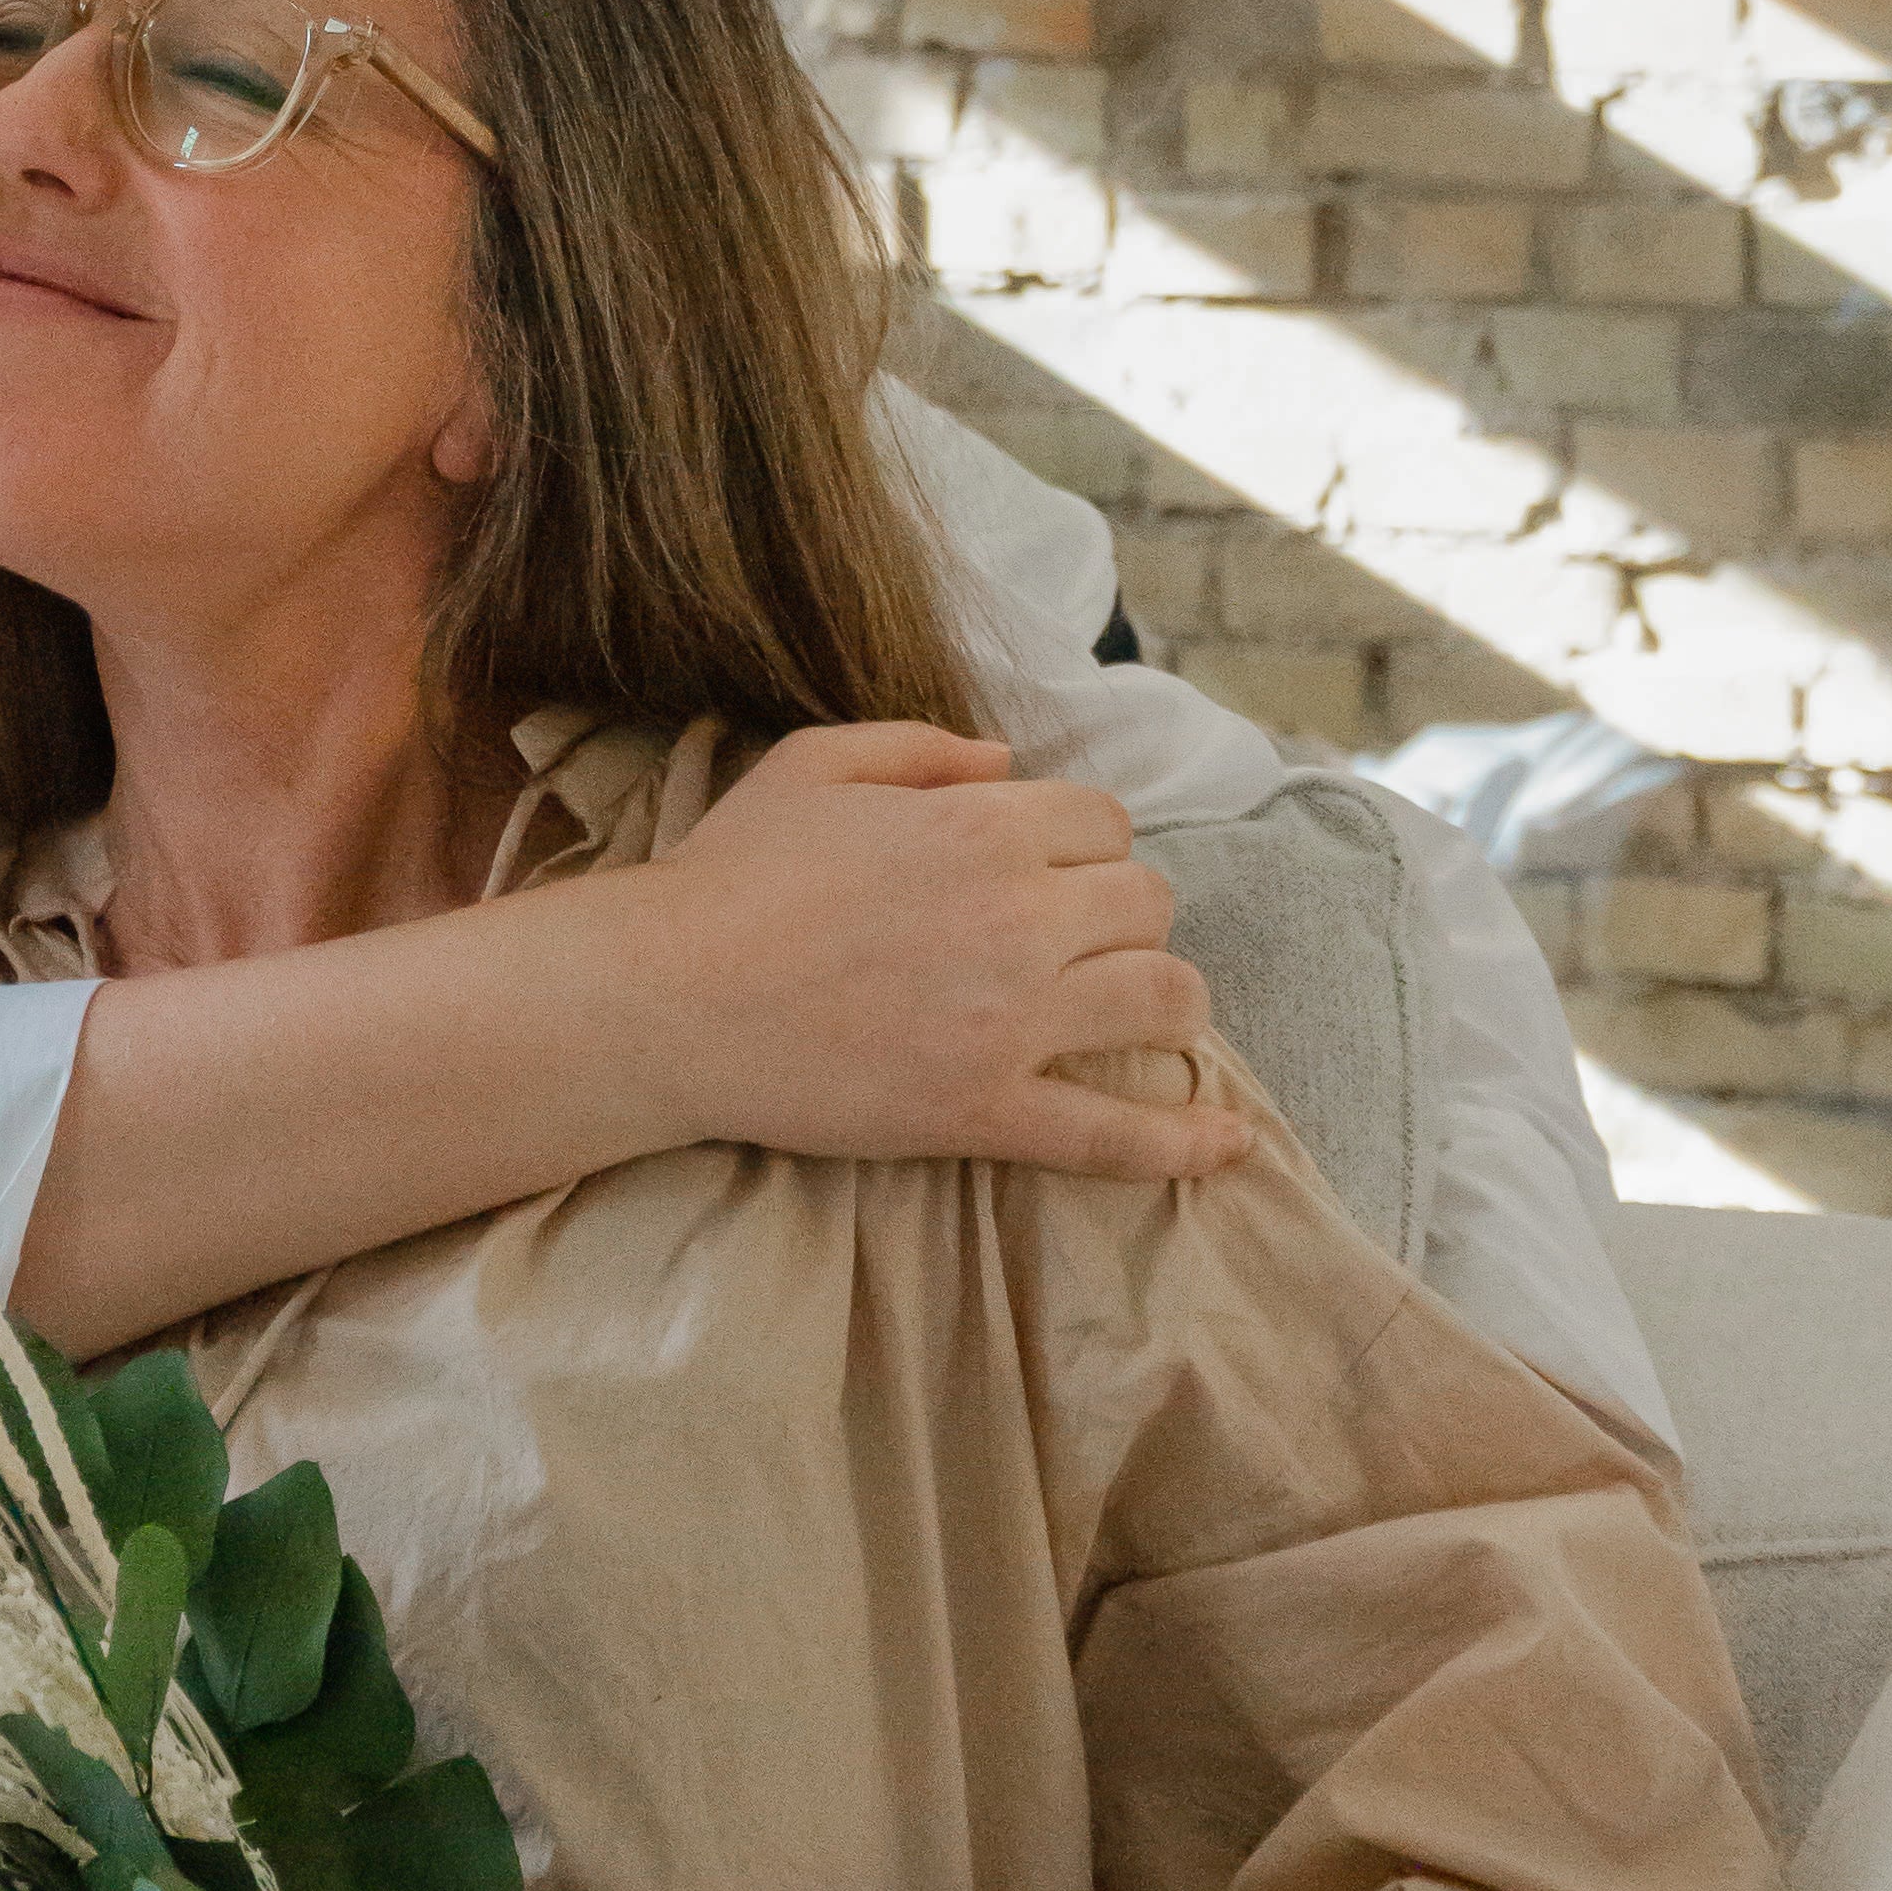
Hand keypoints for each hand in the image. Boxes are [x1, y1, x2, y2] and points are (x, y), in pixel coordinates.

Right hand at [645, 727, 1249, 1186]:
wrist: (664, 1001)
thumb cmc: (727, 877)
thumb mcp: (812, 763)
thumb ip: (921, 745)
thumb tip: (1009, 763)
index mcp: (983, 825)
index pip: (1105, 824)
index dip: (1085, 846)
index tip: (1049, 872)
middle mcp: (1021, 916)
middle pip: (1147, 903)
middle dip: (1123, 916)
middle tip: (1075, 942)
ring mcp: (1011, 1022)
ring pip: (1163, 1000)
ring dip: (1166, 1001)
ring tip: (1140, 1014)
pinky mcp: (985, 1110)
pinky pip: (1114, 1134)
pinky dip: (1182, 1142)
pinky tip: (1227, 1145)